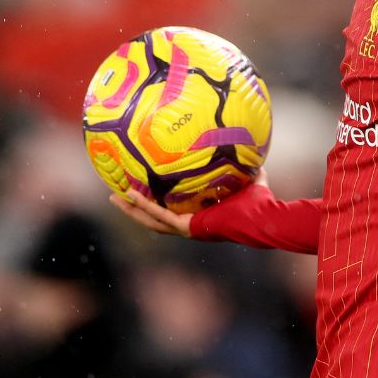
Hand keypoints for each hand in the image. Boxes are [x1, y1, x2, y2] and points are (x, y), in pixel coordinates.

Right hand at [108, 168, 267, 238]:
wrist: (263, 218)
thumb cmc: (260, 203)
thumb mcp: (248, 180)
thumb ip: (245, 168)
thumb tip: (247, 148)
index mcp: (201, 219)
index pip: (173, 213)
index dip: (156, 206)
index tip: (142, 194)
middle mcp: (191, 227)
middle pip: (155, 220)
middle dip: (135, 210)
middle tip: (117, 197)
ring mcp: (188, 229)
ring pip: (151, 221)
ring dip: (132, 210)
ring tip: (114, 197)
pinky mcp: (187, 227)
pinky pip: (160, 215)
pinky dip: (143, 206)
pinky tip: (130, 195)